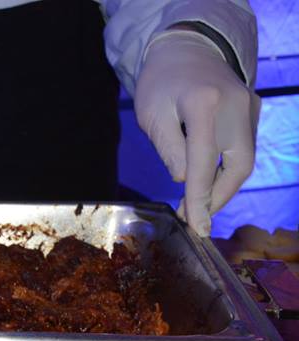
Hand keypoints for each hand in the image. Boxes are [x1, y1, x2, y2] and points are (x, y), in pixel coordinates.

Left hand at [135, 31, 260, 236]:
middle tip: (196, 219)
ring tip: (198, 204)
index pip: (204, 161)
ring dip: (223, 186)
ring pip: (244, 160)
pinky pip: (243, 147)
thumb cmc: (161, 83)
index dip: (200, 198)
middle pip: (238, 165)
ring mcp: (250, 106)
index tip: (198, 226)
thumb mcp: (152, 115)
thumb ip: (169, 148)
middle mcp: (236, 105)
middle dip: (218, 197)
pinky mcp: (253, 110)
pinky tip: (207, 180)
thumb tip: (186, 180)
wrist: (186, 48)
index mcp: (204, 104)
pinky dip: (227, 168)